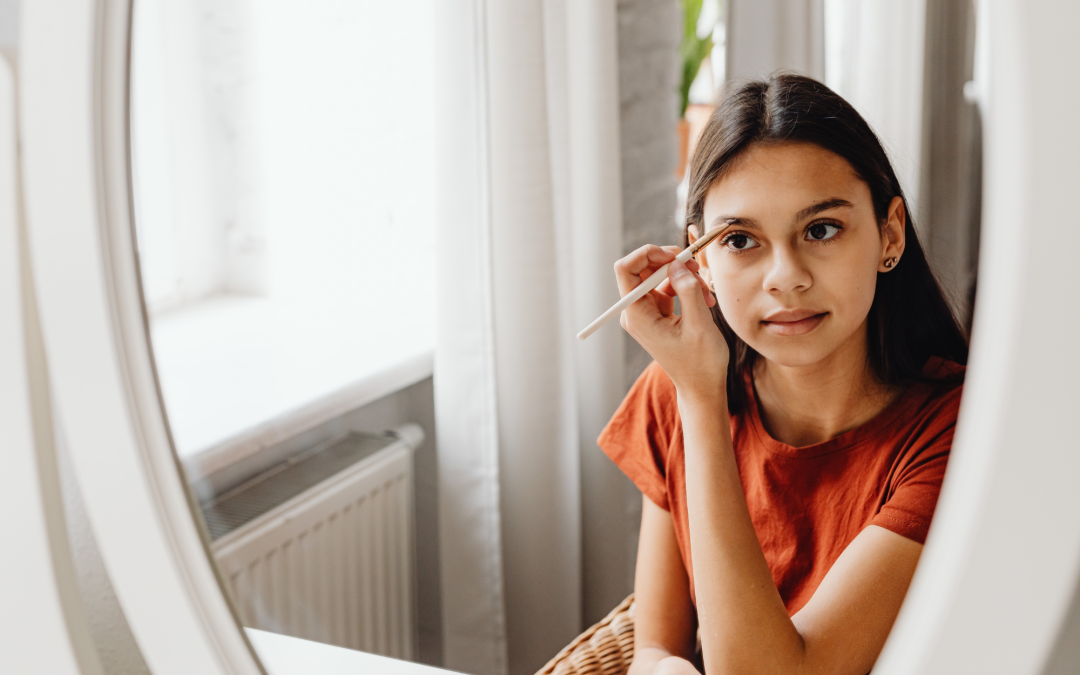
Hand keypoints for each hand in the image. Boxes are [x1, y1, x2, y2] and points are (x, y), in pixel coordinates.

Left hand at [614, 245, 728, 397]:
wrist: (702, 386)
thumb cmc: (700, 363)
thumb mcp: (699, 324)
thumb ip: (688, 290)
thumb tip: (677, 264)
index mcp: (637, 315)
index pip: (626, 269)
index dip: (647, 254)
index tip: (674, 256)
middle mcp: (635, 312)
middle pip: (643, 269)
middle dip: (671, 264)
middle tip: (696, 267)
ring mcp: (646, 313)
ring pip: (659, 277)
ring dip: (684, 277)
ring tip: (707, 292)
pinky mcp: (658, 314)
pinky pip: (668, 289)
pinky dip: (687, 288)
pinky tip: (705, 300)